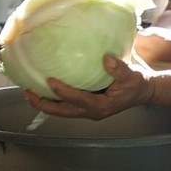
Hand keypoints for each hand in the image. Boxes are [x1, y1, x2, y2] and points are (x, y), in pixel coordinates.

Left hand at [24, 54, 153, 119]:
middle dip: (43, 104)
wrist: (142, 92)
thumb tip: (106, 59)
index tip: (50, 81)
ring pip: (61, 111)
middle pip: (62, 112)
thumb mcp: (131, 76)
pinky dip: (53, 100)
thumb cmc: (136, 85)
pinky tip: (44, 90)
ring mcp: (87, 111)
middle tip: (28, 92)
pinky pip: (65, 106)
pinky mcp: (85, 106)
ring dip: (45, 103)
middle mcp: (91, 111)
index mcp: (101, 106)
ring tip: (29, 92)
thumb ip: (119, 69)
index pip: (78, 100)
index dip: (63, 92)